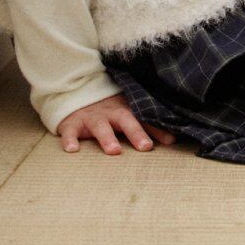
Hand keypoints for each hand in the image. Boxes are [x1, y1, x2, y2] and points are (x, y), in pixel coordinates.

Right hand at [56, 94, 177, 154]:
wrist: (77, 94)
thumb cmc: (109, 109)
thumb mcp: (128, 113)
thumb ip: (149, 126)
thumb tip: (174, 139)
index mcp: (126, 111)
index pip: (144, 119)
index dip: (157, 129)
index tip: (170, 141)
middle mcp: (110, 113)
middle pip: (125, 120)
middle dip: (135, 132)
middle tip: (145, 147)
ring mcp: (91, 118)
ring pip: (99, 126)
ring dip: (107, 138)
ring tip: (114, 151)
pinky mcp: (72, 124)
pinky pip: (70, 132)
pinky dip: (70, 139)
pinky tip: (72, 149)